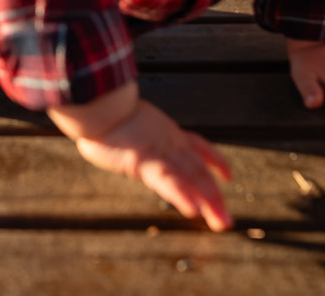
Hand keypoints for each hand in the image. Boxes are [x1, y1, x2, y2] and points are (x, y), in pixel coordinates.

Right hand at [49, 83, 233, 231]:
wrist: (96, 102)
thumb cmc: (101, 112)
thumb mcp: (125, 121)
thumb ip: (131, 130)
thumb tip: (120, 133)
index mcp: (165, 131)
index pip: (198, 146)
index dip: (215, 160)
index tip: (228, 175)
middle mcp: (169, 142)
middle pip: (199, 170)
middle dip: (214, 196)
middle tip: (225, 219)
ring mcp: (159, 151)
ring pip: (190, 178)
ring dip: (208, 202)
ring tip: (221, 222)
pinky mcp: (145, 161)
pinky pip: (168, 181)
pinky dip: (182, 195)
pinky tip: (193, 210)